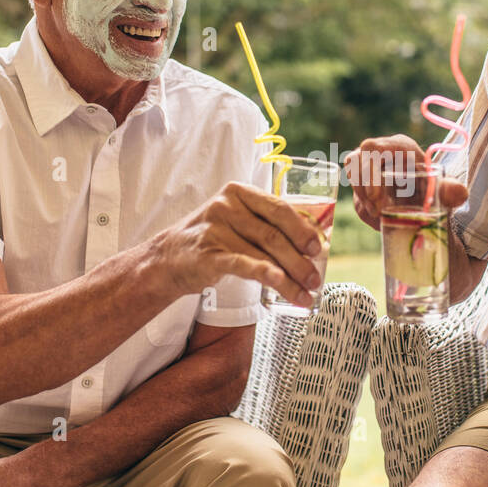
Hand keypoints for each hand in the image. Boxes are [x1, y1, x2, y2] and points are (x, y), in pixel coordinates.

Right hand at [151, 181, 324, 308]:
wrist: (168, 258)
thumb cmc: (212, 239)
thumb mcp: (237, 221)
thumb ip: (267, 224)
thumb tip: (312, 242)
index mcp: (239, 192)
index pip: (279, 208)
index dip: (302, 229)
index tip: (318, 248)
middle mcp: (226, 206)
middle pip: (274, 234)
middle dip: (300, 260)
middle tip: (315, 278)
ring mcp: (215, 229)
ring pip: (263, 253)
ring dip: (289, 278)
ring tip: (304, 294)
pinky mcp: (207, 254)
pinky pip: (242, 264)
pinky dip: (265, 273)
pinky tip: (281, 283)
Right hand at [344, 134, 467, 231]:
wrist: (431, 203)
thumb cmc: (436, 189)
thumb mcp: (443, 189)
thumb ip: (450, 190)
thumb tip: (460, 193)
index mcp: (398, 147)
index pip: (371, 147)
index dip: (367, 168)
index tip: (376, 194)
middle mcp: (379, 155)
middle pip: (355, 163)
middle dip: (364, 189)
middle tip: (378, 210)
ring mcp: (368, 172)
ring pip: (355, 183)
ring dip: (366, 202)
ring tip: (383, 215)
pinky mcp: (364, 191)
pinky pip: (359, 200)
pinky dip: (369, 211)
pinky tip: (383, 218)